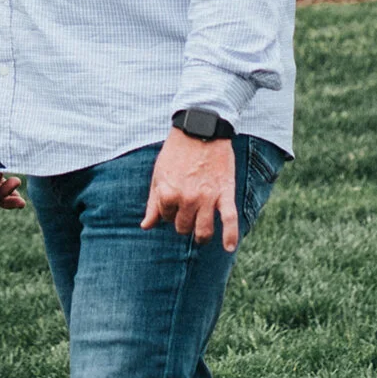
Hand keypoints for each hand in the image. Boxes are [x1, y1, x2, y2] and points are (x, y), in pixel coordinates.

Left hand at [142, 130, 238, 246]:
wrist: (200, 130)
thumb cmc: (176, 152)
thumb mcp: (158, 175)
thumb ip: (153, 203)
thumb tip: (146, 226)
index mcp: (167, 194)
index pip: (166, 218)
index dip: (169, 210)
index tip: (174, 199)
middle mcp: (186, 200)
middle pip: (183, 228)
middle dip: (184, 222)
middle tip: (188, 208)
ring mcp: (207, 198)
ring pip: (203, 231)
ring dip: (201, 235)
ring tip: (202, 232)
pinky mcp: (225, 193)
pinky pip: (229, 219)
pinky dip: (230, 236)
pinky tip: (229, 247)